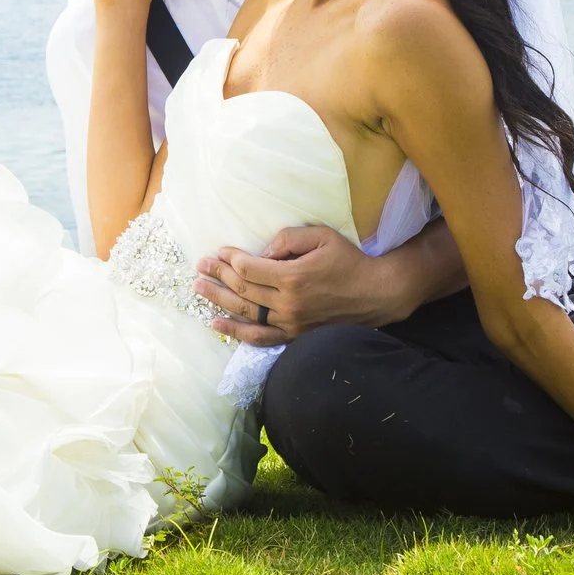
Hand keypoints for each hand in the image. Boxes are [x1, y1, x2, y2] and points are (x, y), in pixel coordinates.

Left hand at [195, 225, 418, 343]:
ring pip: (246, 312)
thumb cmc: (348, 261)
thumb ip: (288, 239)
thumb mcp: (322, 237)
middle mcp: (288, 303)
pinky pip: (260, 337)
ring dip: (219, 300)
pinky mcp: (294, 335)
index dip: (230, 259)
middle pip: (243, 289)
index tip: (218, 252)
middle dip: (218, 275)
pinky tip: (216, 323)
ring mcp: (290, 323)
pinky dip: (236, 332)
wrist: (375, 293)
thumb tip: (262, 251)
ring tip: (199, 289)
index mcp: (293, 276)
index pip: (249, 268)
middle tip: (200, 266)